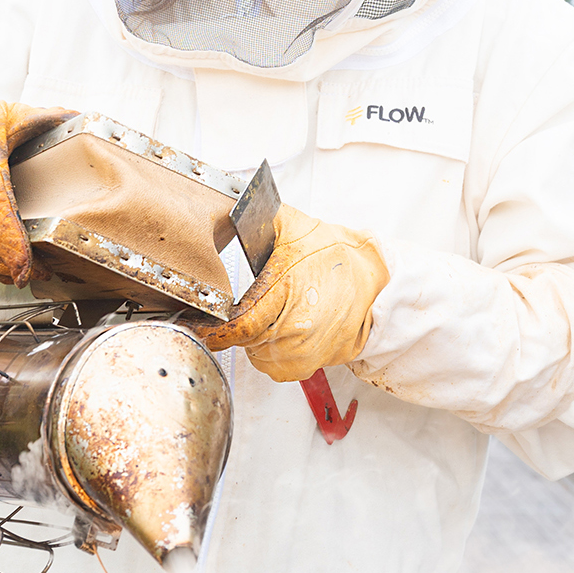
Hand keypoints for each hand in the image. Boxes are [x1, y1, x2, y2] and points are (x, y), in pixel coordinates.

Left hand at [196, 204, 388, 381]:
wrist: (374, 283)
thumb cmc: (335, 256)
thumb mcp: (295, 227)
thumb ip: (259, 220)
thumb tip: (229, 206)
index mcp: (287, 293)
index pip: (238, 324)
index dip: (214, 328)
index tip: (199, 323)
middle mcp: (296, 329)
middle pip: (244, 341)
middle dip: (238, 326)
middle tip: (250, 306)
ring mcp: (304, 352)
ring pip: (256, 356)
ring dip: (256, 340)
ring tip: (272, 315)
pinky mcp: (311, 365)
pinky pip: (275, 367)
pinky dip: (272, 352)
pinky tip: (283, 331)